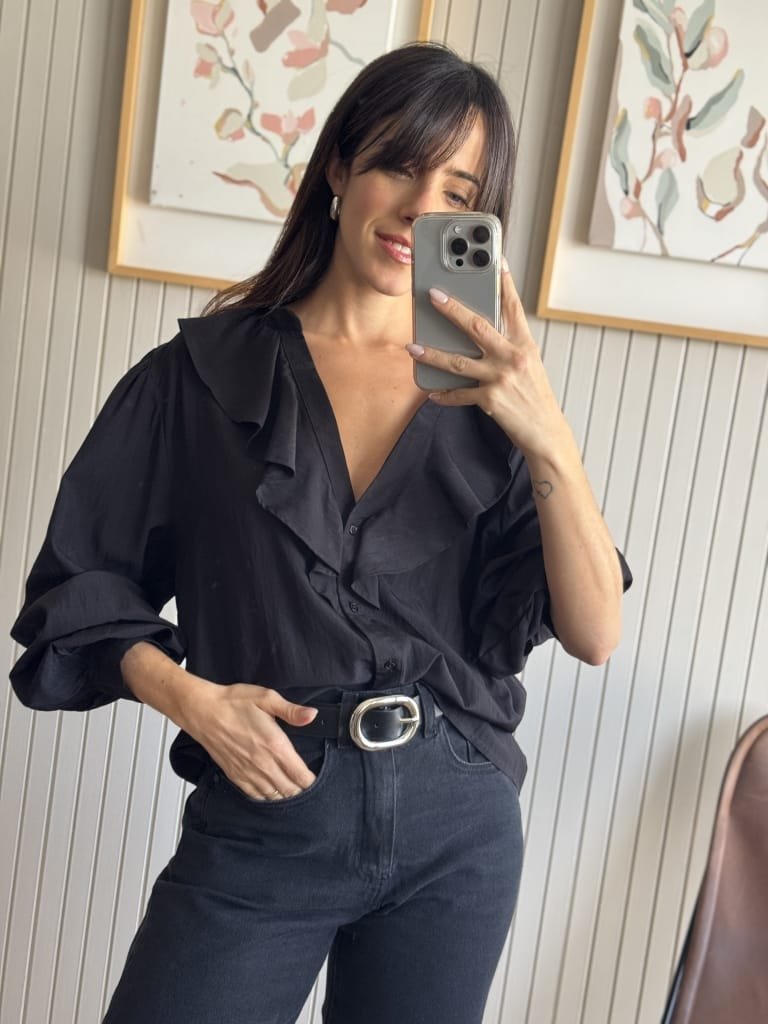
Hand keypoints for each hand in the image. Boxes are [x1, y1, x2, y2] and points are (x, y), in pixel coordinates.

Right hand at [186, 681, 318, 800]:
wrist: (202, 711)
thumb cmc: (233, 703)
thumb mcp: (267, 698)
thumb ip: (292, 710)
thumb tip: (312, 715)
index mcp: (275, 746)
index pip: (300, 775)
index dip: (311, 781)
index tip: (315, 778)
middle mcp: (263, 764)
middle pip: (290, 790)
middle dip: (301, 790)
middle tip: (306, 784)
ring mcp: (248, 772)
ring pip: (274, 796)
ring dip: (285, 795)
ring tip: (292, 789)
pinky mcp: (235, 775)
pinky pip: (255, 796)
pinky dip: (267, 797)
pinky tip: (271, 792)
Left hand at [406, 262, 571, 460]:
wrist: (546, 432)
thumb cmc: (535, 397)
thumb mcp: (528, 365)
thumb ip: (508, 346)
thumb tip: (479, 334)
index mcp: (524, 344)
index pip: (513, 307)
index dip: (504, 282)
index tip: (494, 259)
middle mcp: (513, 357)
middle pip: (477, 326)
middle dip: (452, 309)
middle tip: (433, 295)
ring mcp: (501, 378)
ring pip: (459, 361)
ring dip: (433, 354)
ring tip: (414, 347)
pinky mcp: (491, 399)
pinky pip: (460, 394)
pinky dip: (444, 394)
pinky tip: (431, 392)